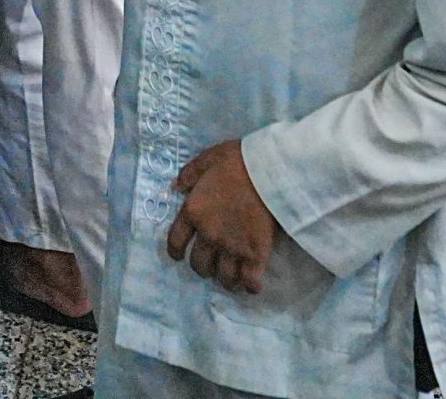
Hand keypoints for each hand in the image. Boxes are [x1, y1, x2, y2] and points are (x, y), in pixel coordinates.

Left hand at [166, 139, 277, 294]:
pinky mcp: (256, 253)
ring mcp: (233, 247)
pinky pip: (250, 280)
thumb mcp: (208, 159)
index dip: (175, 252)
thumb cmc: (238, 161)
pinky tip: (251, 285)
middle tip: (210, 265)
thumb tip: (176, 186)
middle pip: (199, 264)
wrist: (269, 171)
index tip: (178, 256)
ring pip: (224, 276)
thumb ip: (190, 173)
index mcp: (193, 212)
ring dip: (225, 279)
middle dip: (203, 268)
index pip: (176, 240)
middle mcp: (209, 234)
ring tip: (231, 277)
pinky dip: (250, 286)